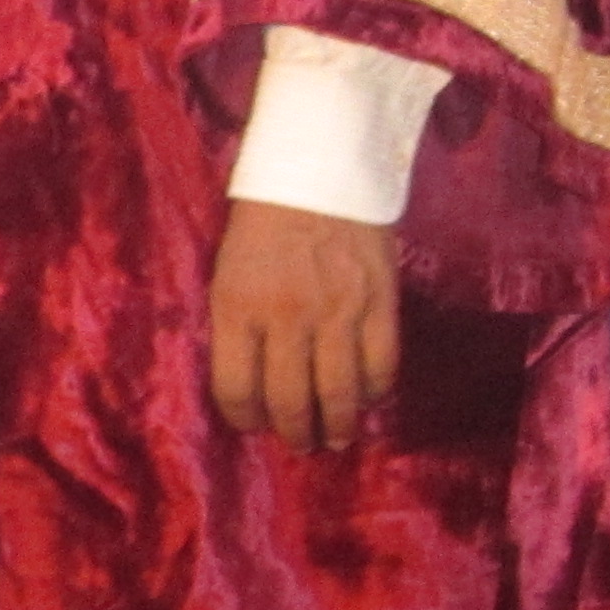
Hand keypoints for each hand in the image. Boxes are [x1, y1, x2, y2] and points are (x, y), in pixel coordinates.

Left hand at [208, 200, 400, 451]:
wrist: (319, 165)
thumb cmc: (264, 218)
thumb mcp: (227, 271)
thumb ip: (237, 325)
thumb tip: (252, 382)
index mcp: (238, 307)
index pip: (236, 389)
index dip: (243, 419)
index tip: (252, 424)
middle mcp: (287, 317)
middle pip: (290, 402)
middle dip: (294, 434)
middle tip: (300, 444)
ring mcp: (338, 312)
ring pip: (340, 394)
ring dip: (339, 426)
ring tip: (337, 438)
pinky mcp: (381, 302)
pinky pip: (382, 365)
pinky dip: (376, 391)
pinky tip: (369, 397)